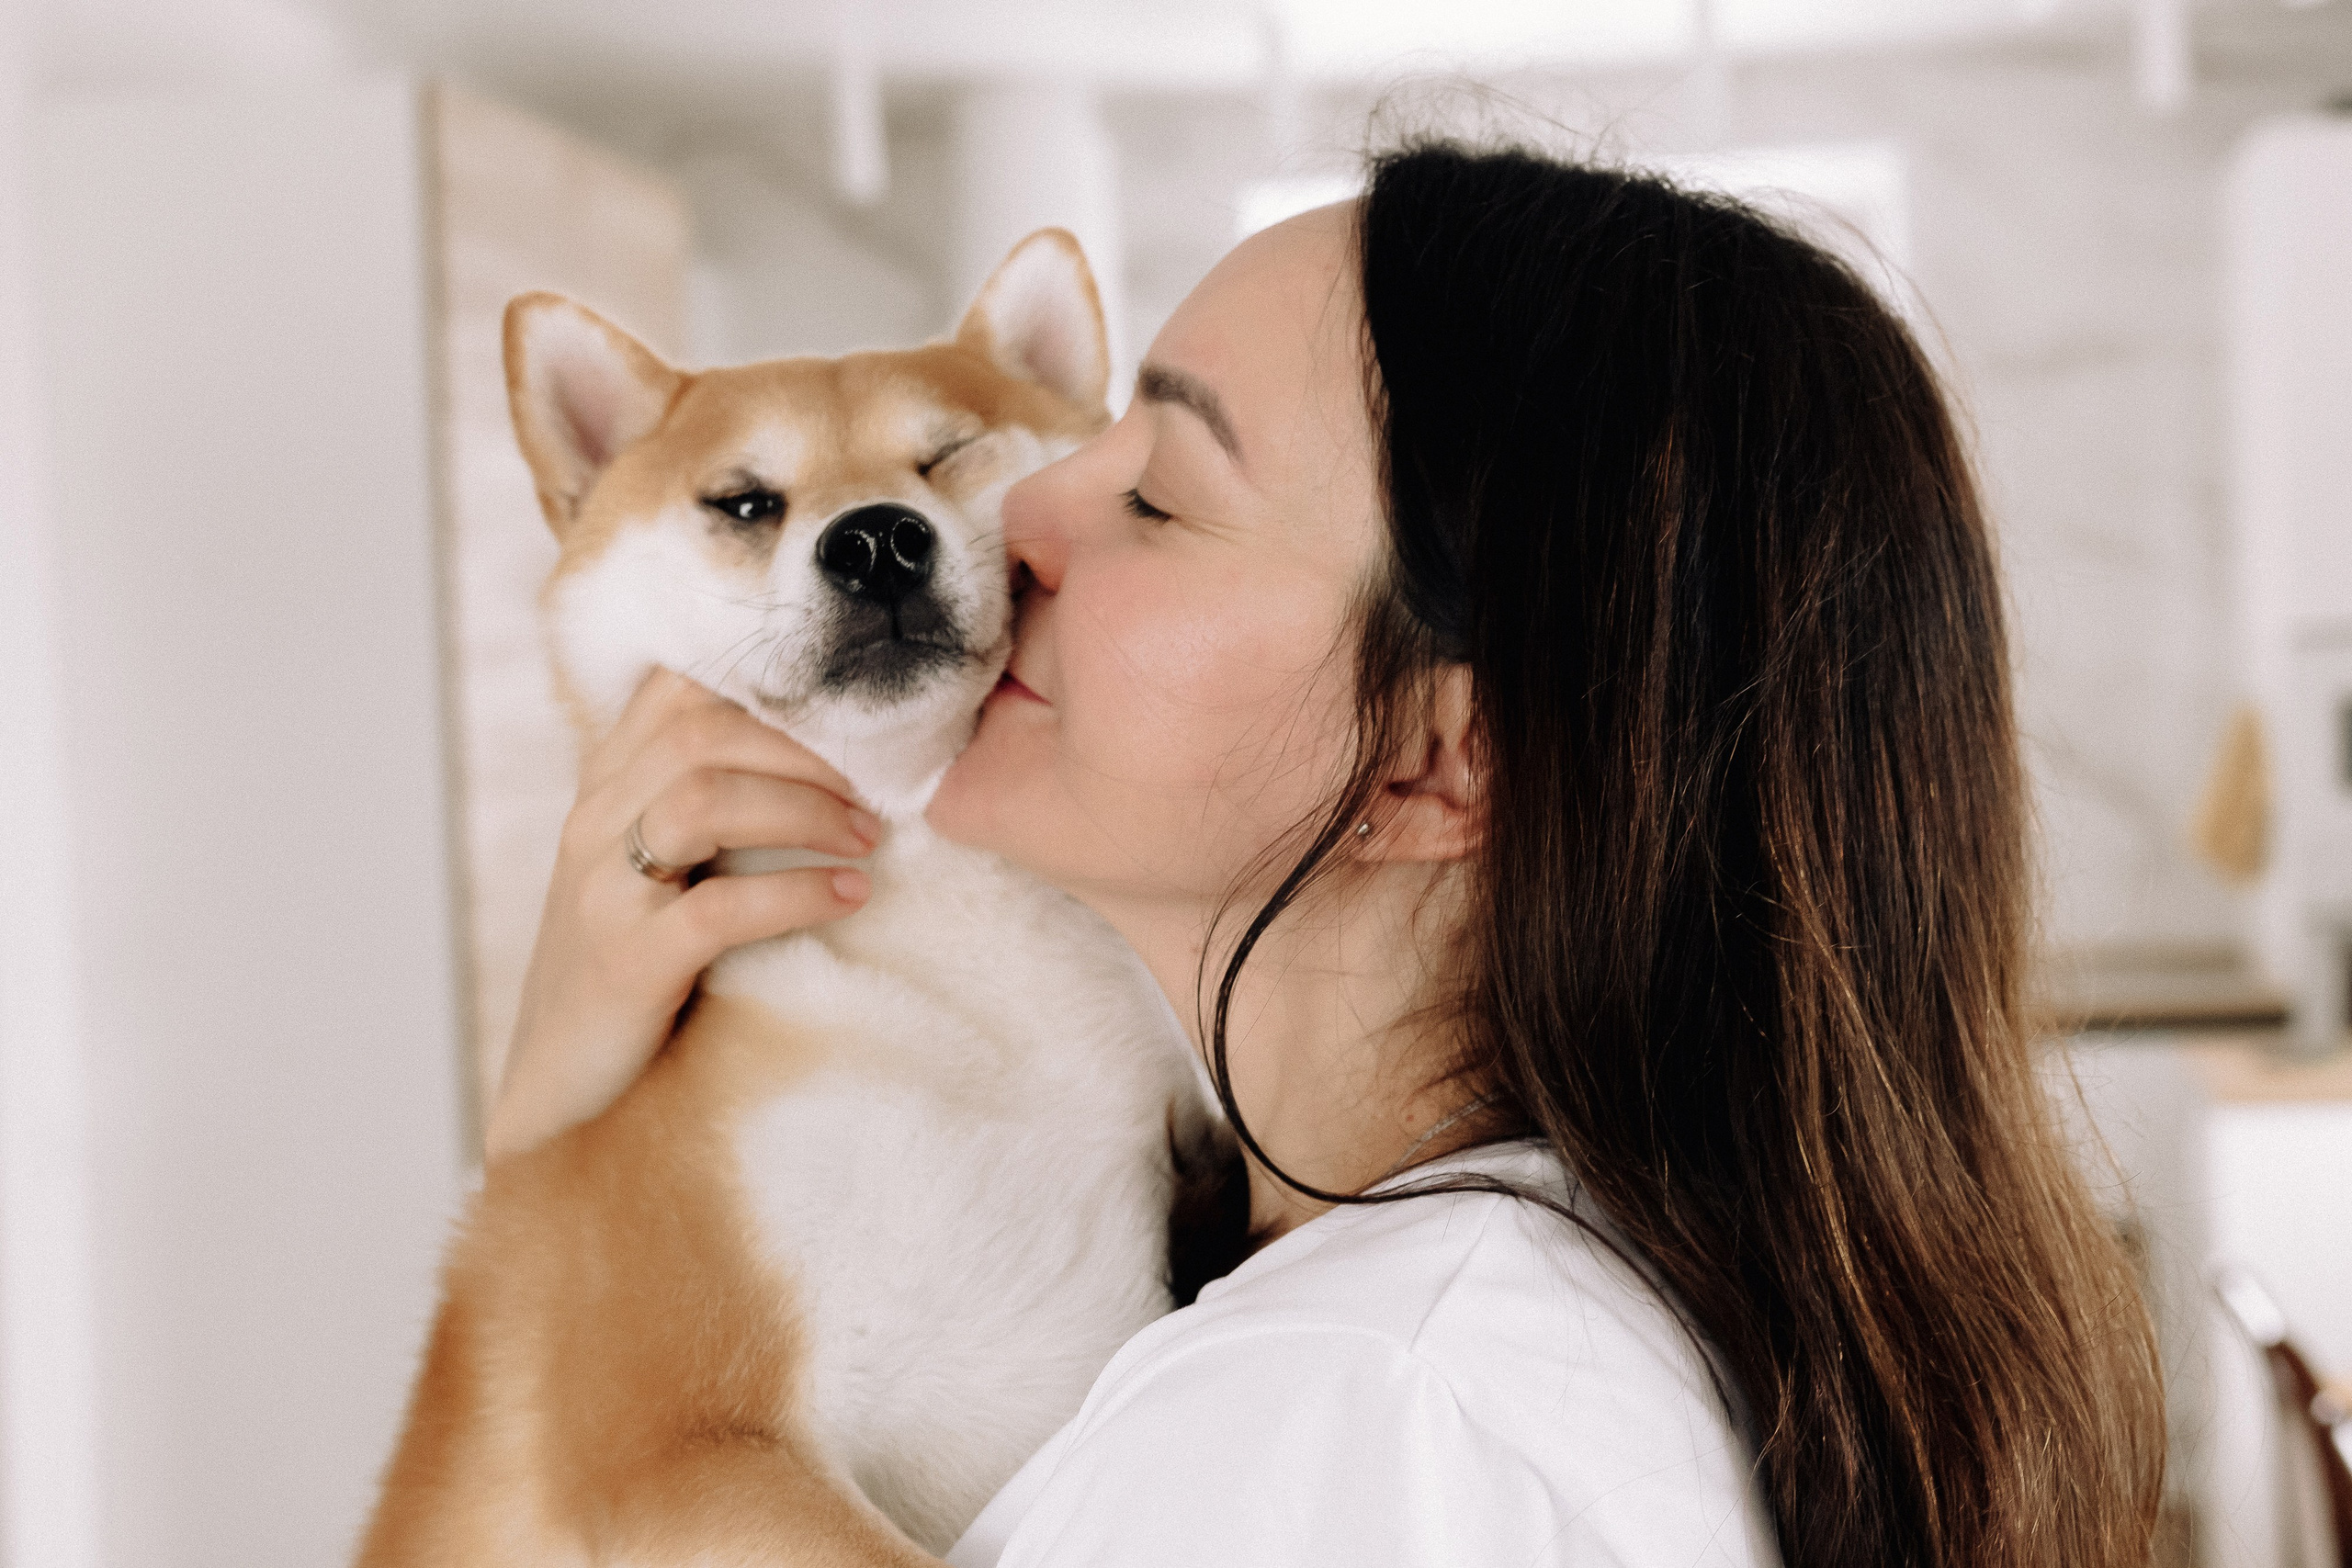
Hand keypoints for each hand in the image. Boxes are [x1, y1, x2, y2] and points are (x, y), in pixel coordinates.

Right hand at [483, 668, 878, 1162]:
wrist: (558, 1085)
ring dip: (805, 810)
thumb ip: (704, 803)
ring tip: (868, 837)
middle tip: (874, 787)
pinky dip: (799, 893)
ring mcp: (601, 891)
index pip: (676, 690)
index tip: (845, 715)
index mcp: (604, 788)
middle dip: (803, 750)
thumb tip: (825, 752)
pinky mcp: (625, 962)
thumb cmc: (629, 968)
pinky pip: (720, 907)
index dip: (766, 687)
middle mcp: (592, 823)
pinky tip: (850, 897)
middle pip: (700, 733)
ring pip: (702, 800)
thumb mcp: (654, 867)